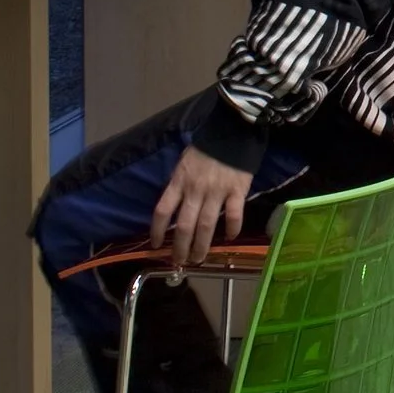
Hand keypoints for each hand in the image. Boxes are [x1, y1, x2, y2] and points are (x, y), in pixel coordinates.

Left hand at [151, 146, 257, 271]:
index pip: (163, 211)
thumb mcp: (184, 164)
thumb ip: (179, 185)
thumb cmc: (206, 148)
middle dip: (180, 247)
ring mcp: (217, 191)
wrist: (233, 131)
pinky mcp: (237, 190)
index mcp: (179, 181)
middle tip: (180, 261)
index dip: (157, 231)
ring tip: (199, 259)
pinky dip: (232, 228)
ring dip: (202, 246)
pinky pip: (234, 215)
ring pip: (206, 225)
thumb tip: (174, 208)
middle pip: (185, 225)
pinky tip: (230, 238)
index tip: (156, 246)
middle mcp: (195, 190)